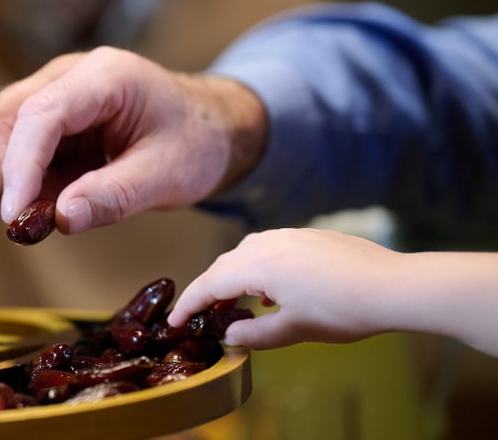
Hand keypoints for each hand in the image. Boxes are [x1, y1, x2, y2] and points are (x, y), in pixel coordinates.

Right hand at [0, 47, 265, 234]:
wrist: (207, 126)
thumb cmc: (195, 143)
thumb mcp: (169, 176)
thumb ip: (116, 196)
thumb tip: (61, 219)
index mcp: (105, 76)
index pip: (40, 114)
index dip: (20, 166)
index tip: (14, 215)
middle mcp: (67, 75)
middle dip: (2, 174)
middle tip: (29, 222)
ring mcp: (51, 91)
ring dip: (12, 180)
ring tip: (54, 209)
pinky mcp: (45, 115)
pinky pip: (13, 147)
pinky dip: (25, 181)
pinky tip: (61, 196)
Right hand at [167, 229, 397, 348]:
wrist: (395, 285)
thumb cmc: (346, 309)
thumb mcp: (296, 330)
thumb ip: (257, 334)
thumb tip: (231, 336)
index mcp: (258, 265)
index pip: (210, 283)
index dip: (190, 303)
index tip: (176, 320)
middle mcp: (268, 243)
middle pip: (225, 265)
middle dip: (210, 288)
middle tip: (202, 313)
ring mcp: (290, 235)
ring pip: (247, 253)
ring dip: (236, 276)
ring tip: (242, 303)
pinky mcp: (310, 235)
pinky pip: (271, 247)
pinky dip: (261, 267)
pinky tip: (278, 290)